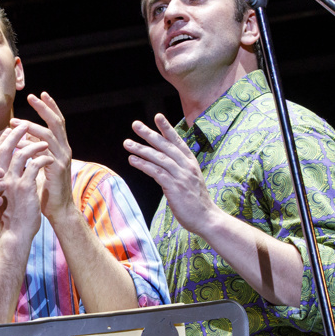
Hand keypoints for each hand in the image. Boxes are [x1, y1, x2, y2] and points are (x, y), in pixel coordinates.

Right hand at [0, 124, 48, 243]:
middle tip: (25, 124)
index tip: (12, 130)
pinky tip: (49, 159)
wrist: (16, 234)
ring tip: (44, 141)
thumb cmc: (13, 215)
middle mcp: (0, 178)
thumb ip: (5, 179)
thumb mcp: (5, 194)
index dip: (4, 138)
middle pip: (5, 148)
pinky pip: (34, 165)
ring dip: (34, 144)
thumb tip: (12, 166)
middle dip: (16, 133)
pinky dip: (43, 159)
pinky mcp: (24, 188)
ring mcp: (11, 182)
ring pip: (21, 153)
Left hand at [17, 91, 73, 223]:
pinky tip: (17, 145)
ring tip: (14, 122)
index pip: (56, 122)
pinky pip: (43, 153)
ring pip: (48, 135)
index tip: (39, 95)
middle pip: (56, 122)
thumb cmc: (46, 189)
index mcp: (61, 147)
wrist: (58, 211)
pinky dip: (29, 147)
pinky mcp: (57, 170)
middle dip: (44, 108)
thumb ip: (34, 151)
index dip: (49, 107)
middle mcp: (64, 150)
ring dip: (31, 126)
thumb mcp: (39, 165)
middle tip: (32, 96)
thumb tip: (22, 138)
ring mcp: (62, 159)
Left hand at [124, 113, 217, 234]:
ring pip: (158, 157)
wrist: (207, 219)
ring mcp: (181, 176)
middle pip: (165, 146)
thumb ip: (179, 171)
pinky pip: (156, 172)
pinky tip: (132, 160)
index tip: (158, 116)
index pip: (177, 141)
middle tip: (135, 124)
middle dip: (149, 134)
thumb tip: (163, 165)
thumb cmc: (197, 202)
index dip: (167, 128)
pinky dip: (143, 165)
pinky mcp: (174, 187)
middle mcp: (186, 166)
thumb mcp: (190, 181)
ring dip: (141, 149)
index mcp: (191, 163)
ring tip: (127, 143)